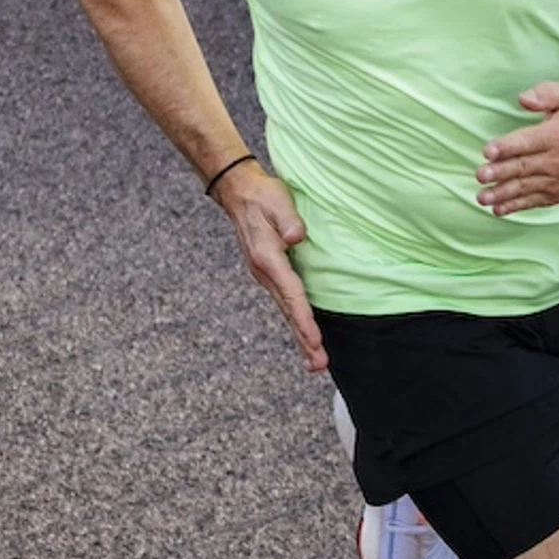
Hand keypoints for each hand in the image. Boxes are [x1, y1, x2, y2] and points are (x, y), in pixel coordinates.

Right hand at [216, 164, 326, 370]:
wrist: (239, 193)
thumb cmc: (262, 196)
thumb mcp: (277, 200)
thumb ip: (287, 219)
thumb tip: (296, 237)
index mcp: (268, 259)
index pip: (291, 294)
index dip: (304, 319)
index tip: (315, 340)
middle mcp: (264, 274)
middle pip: (288, 312)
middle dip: (304, 340)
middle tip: (319, 365)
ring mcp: (265, 277)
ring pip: (286, 312)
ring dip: (301, 338)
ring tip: (315, 363)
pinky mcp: (270, 275)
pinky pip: (285, 304)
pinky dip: (296, 323)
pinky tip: (305, 338)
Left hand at [477, 82, 558, 215]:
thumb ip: (547, 93)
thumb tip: (523, 98)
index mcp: (557, 136)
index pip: (527, 142)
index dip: (506, 147)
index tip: (488, 151)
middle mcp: (557, 161)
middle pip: (523, 167)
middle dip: (499, 173)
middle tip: (480, 175)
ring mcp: (557, 181)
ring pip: (525, 188)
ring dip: (501, 194)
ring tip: (482, 197)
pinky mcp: (557, 194)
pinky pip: (533, 201)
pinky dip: (515, 206)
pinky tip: (498, 208)